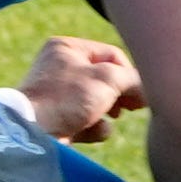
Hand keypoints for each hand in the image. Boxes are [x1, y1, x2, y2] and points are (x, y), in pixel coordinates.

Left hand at [17, 36, 144, 141]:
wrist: (31, 134)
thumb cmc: (66, 98)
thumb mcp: (107, 79)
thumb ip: (134, 79)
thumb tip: (149, 90)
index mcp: (68, 48)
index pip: (112, 55)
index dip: (130, 74)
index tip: (141, 94)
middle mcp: (59, 68)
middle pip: (105, 78)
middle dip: (121, 94)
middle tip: (135, 106)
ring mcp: (56, 96)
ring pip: (96, 101)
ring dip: (108, 111)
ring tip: (113, 117)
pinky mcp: (56, 120)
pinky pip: (84, 120)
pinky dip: (94, 127)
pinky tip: (95, 131)